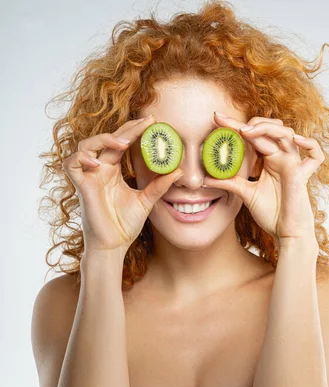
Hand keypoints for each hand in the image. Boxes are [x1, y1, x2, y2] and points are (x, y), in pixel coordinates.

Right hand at [62, 115, 183, 252]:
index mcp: (112, 170)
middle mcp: (99, 170)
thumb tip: (179, 171)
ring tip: (123, 144)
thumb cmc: (125, 225)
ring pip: (85, 145)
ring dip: (102, 140)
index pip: (120, 142)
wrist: (114, 245)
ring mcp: (88, 177)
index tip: (153, 121)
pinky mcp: (80, 187)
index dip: (133, 130)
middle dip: (125, 128)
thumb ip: (160, 185)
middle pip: (105, 139)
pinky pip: (70, 164)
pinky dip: (81, 158)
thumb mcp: (147, 200)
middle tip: (146, 123)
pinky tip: (97, 162)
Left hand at [203, 112, 324, 245]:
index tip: (216, 119)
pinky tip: (295, 140)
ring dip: (267, 128)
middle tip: (225, 123)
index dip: (235, 125)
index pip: (253, 135)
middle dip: (246, 123)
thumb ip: (229, 183)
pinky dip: (310, 145)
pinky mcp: (303, 175)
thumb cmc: (271, 214)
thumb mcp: (245, 194)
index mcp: (269, 158)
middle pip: (267, 130)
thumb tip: (204, 179)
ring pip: (287, 134)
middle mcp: (282, 157)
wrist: (285, 233)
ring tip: (246, 132)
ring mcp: (294, 164)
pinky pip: (315, 156)